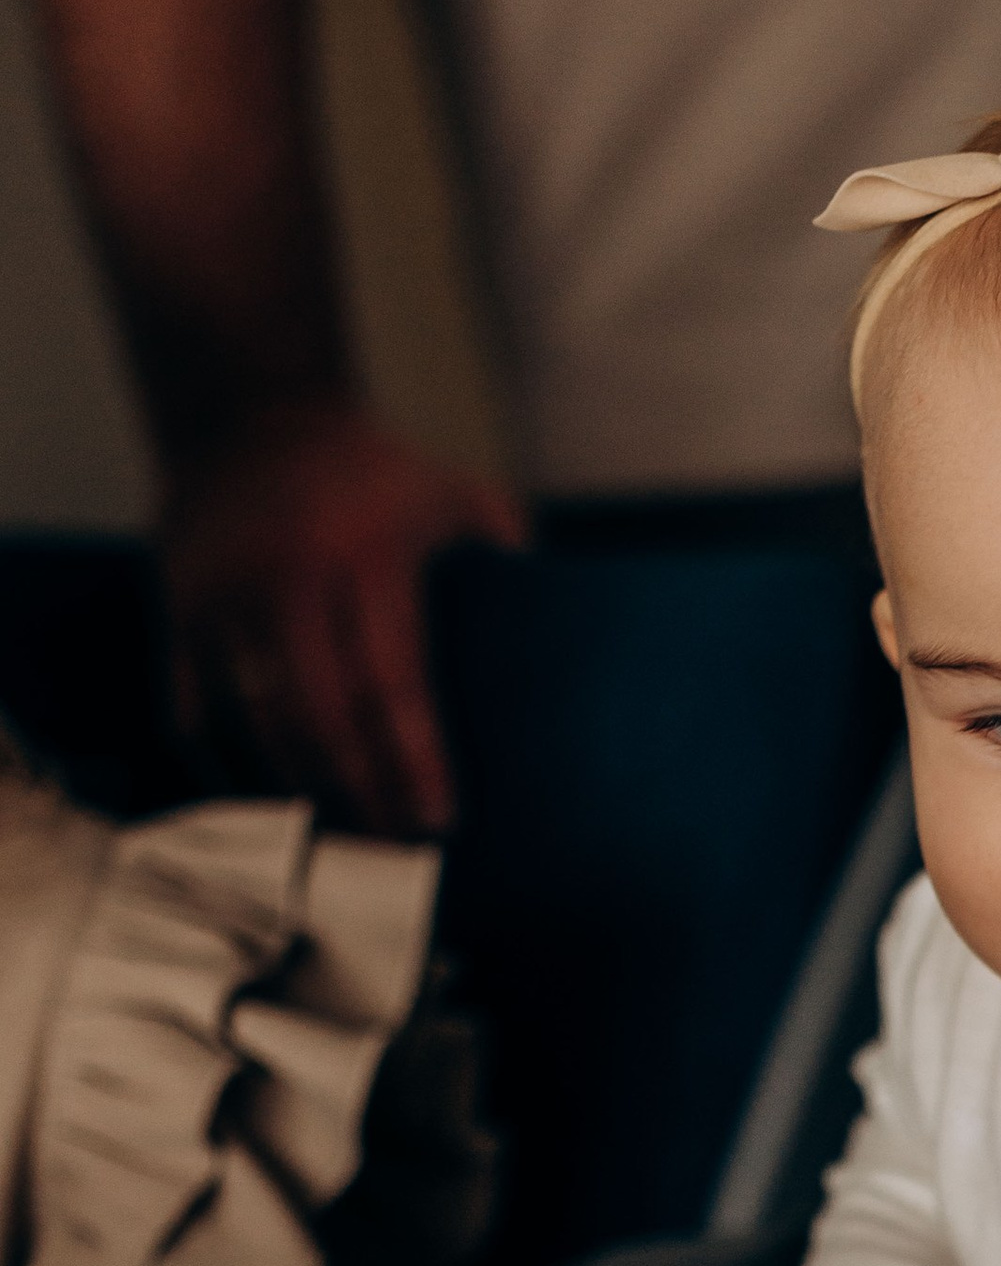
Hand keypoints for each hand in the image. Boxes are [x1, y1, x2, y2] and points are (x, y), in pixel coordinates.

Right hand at [163, 405, 524, 838]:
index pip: (389, 683)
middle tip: (392, 852)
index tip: (439, 822)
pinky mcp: (178, 615)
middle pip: (317, 720)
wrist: (245, 414)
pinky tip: (270, 809)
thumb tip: (557, 613)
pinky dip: (230, 772)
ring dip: (295, 797)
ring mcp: (221, 601)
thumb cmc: (369, 470)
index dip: (412, 762)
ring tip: (338, 845)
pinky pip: (195, 716)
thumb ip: (503, 545)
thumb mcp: (445, 488)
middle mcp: (285, 582)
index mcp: (362, 557)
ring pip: (251, 727)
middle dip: (358, 797)